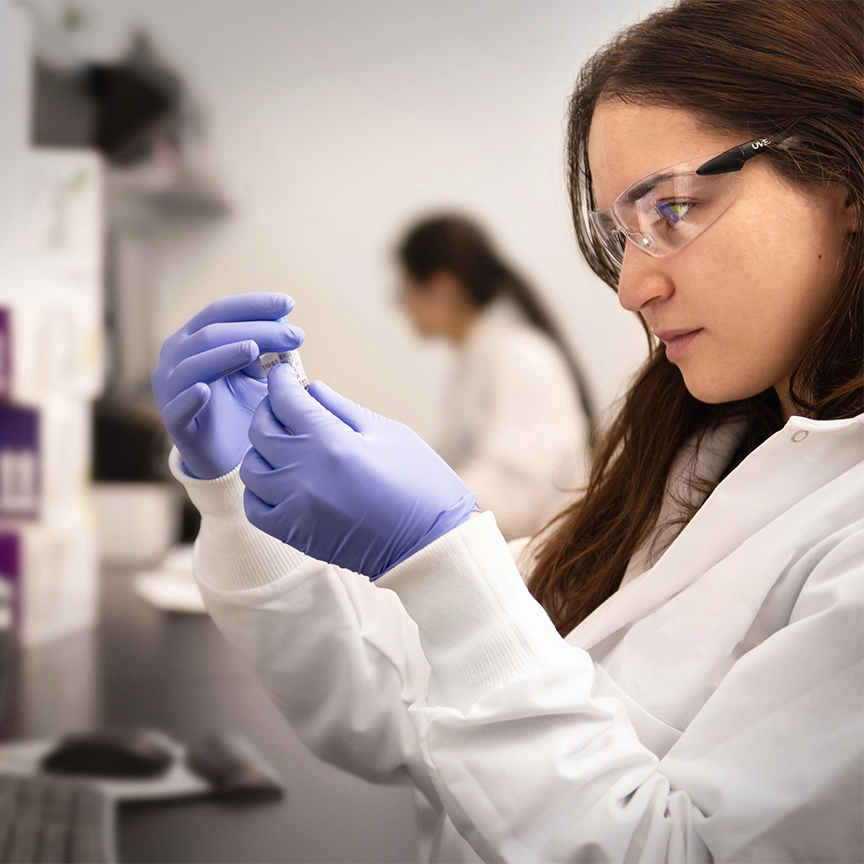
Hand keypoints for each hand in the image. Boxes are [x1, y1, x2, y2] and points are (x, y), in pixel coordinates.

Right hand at [151, 293, 304, 478]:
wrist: (229, 455)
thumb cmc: (244, 406)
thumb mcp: (259, 373)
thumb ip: (269, 349)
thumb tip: (286, 323)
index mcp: (195, 338)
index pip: (221, 312)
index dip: (254, 305)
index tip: (289, 303)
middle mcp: (176, 356)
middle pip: (213, 334)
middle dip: (256, 330)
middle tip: (295, 335)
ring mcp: (171, 388)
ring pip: (194, 364)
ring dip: (224, 355)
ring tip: (253, 349)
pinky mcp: (174, 421)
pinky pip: (178, 407)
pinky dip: (190, 397)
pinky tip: (205, 390)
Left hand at [240, 364, 478, 578]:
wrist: (429, 544)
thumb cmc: (420, 484)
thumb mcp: (389, 433)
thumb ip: (343, 409)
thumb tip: (312, 389)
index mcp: (330, 442)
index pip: (286, 400)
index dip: (281, 380)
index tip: (284, 373)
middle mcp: (303, 472)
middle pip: (261, 430)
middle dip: (270, 410)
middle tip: (286, 405)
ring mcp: (294, 505)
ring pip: (252, 468)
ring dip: (262, 450)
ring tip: (284, 445)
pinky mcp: (293, 533)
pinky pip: (255, 506)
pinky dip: (260, 489)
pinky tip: (279, 480)